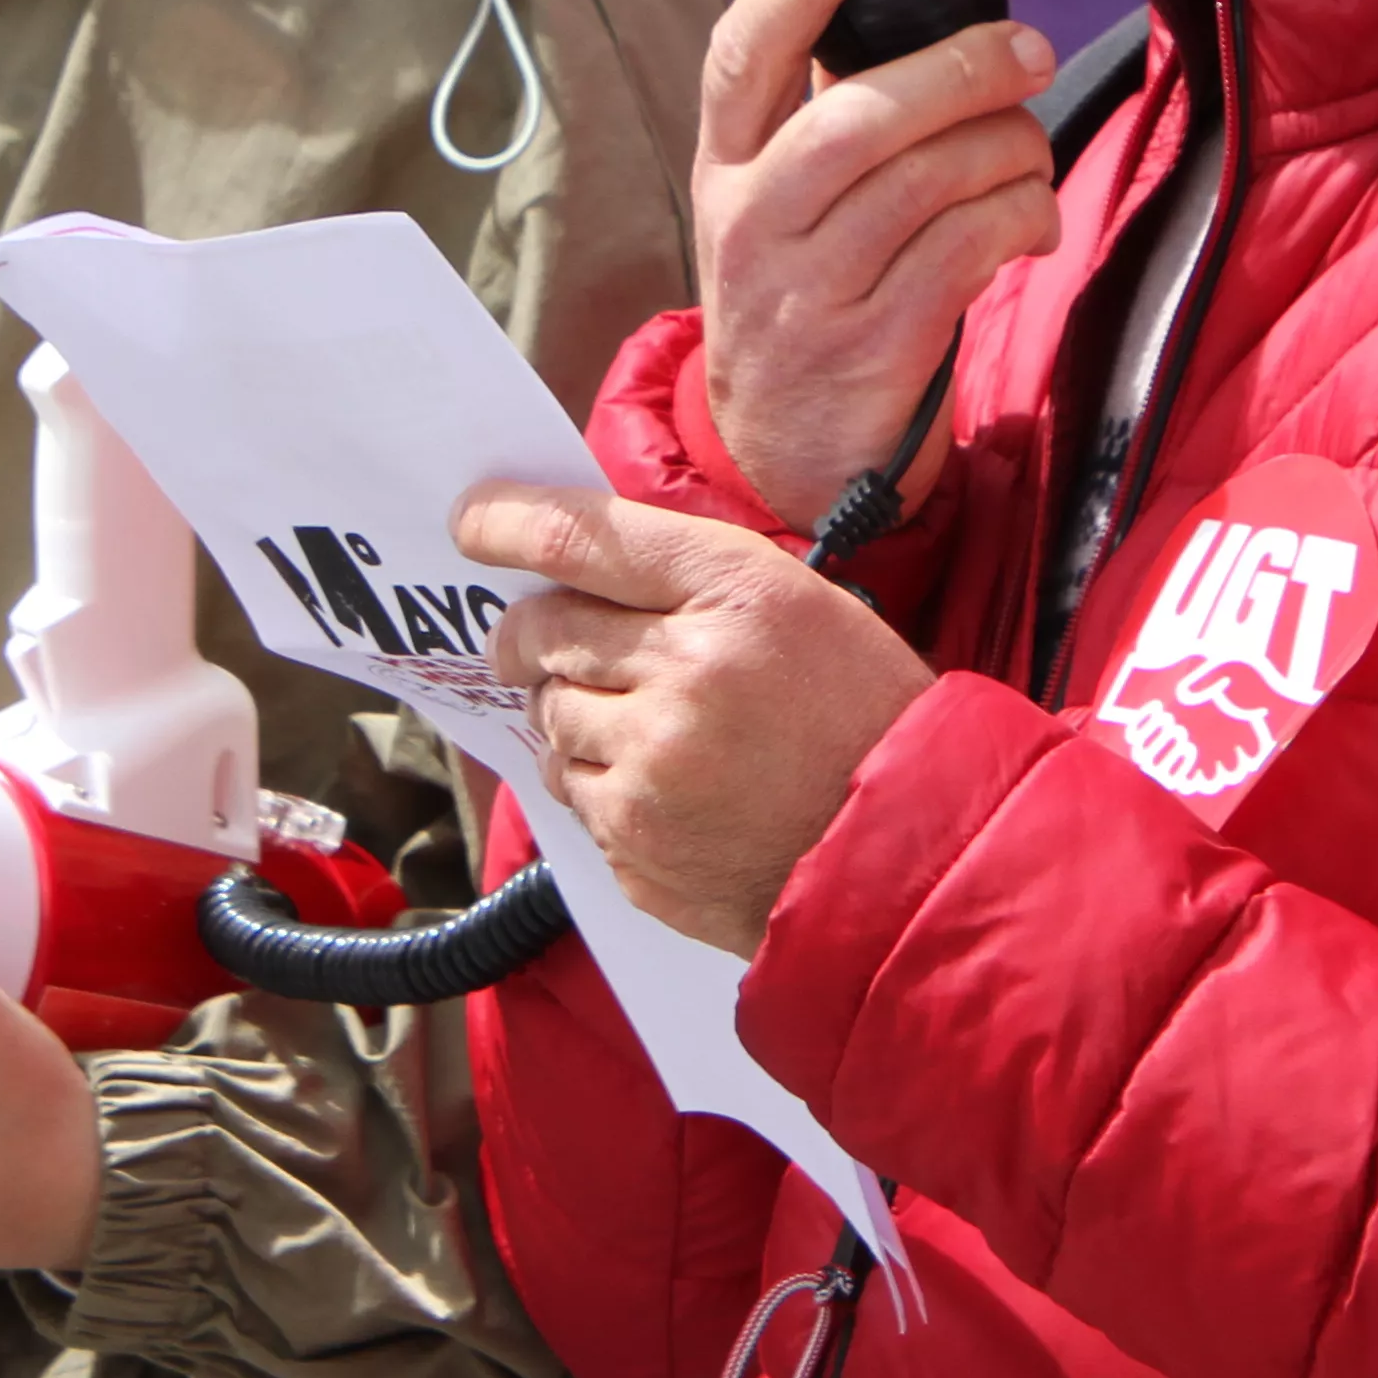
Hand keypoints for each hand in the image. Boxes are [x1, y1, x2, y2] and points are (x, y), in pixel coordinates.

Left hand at [462, 482, 932, 954]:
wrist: (905, 855)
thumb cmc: (863, 716)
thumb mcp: (803, 606)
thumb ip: (690, 580)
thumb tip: (577, 566)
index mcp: (735, 594)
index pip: (581, 538)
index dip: (508, 522)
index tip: (471, 521)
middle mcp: (683, 675)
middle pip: (544, 631)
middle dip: (530, 634)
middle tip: (537, 641)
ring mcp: (650, 770)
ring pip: (551, 718)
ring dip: (575, 715)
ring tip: (649, 730)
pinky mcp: (634, 847)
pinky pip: (574, 796)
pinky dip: (603, 786)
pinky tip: (670, 791)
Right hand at [695, 0, 1060, 516]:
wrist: (785, 461)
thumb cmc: (808, 300)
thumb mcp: (781, 208)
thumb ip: (827, 119)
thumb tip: (924, 14)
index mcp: (727, 167)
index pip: (742, 56)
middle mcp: (753, 225)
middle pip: (856, 117)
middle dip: (958, 69)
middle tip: (1024, 51)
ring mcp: (808, 293)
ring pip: (927, 181)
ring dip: (1006, 149)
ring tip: (1030, 151)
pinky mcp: (873, 347)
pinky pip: (965, 250)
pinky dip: (1019, 218)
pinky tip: (1030, 221)